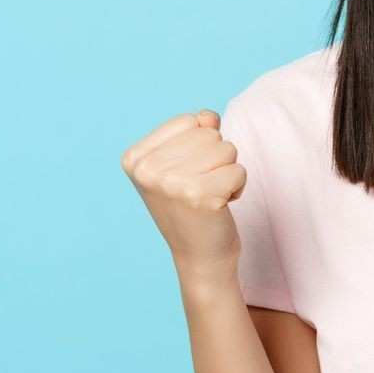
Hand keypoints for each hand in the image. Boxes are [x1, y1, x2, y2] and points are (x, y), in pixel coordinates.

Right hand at [120, 110, 245, 281]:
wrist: (199, 255)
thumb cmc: (191, 204)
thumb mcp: (181, 162)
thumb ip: (195, 131)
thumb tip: (209, 116)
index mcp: (135, 158)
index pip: (188, 121)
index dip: (200, 145)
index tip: (187, 174)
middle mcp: (148, 170)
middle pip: (209, 134)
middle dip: (216, 159)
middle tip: (201, 188)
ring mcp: (171, 184)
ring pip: (227, 148)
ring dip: (227, 172)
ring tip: (209, 195)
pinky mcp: (200, 197)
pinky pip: (239, 170)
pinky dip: (238, 187)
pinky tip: (220, 206)